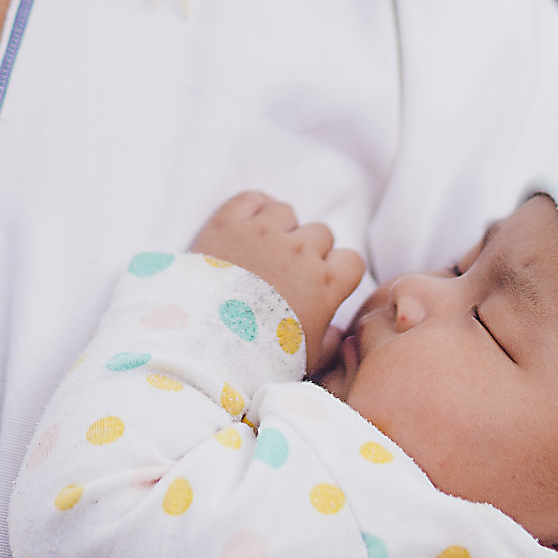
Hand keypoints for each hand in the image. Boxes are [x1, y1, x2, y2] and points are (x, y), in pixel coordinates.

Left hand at [190, 192, 363, 368]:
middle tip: (287, 272)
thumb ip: (330, 344)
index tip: (322, 282)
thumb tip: (338, 333)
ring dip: (280, 227)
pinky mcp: (228, 223)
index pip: (352, 260)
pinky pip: (252, 198)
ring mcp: (263, 232)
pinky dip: (253, 207)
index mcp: (324, 283)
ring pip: (286, 212)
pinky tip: (247, 225)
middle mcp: (299, 251)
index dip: (338, 271)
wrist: (204, 344)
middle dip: (309, 250)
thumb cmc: (259, 357)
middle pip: (321, 233)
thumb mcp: (305, 360)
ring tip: (262, 251)